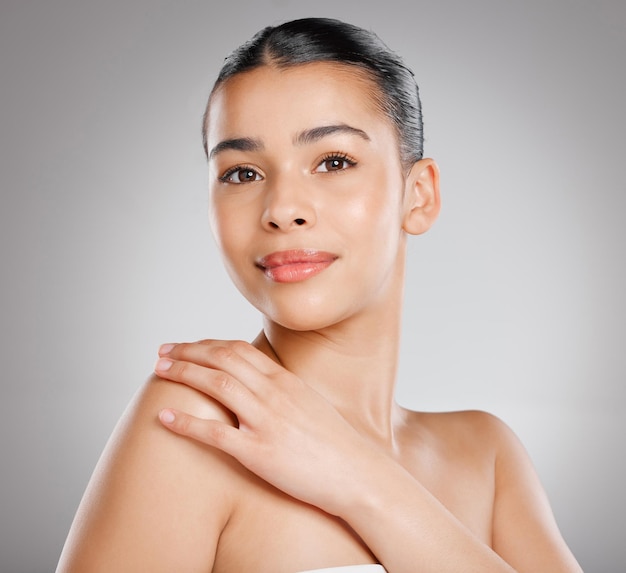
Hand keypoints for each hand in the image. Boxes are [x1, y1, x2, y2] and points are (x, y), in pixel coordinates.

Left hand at [153, 339, 384, 514]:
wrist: (356, 473)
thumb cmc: (333, 441)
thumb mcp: (308, 401)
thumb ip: (281, 388)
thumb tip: (257, 379)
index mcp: (284, 379)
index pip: (237, 350)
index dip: (205, 345)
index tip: (185, 346)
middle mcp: (274, 393)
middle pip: (222, 359)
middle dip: (188, 352)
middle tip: (162, 352)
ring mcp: (266, 421)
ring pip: (217, 385)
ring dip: (183, 374)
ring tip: (159, 371)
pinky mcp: (259, 452)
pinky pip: (216, 433)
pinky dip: (186, 423)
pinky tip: (165, 417)